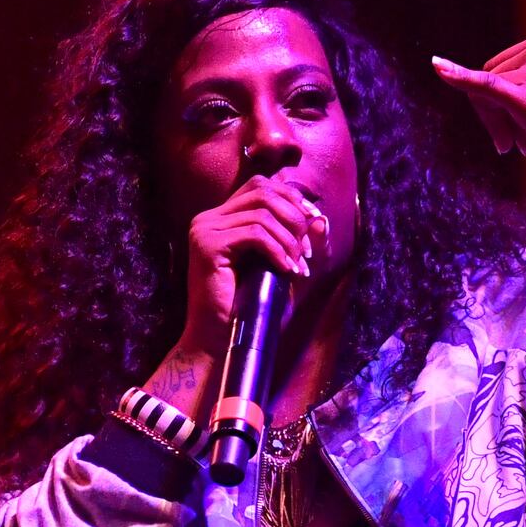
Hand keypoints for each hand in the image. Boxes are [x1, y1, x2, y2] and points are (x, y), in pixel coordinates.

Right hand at [178, 175, 325, 356]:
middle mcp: (208, 218)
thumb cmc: (250, 309)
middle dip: (293, 217)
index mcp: (222, 218)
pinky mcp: (208, 246)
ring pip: (262, 213)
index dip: (292, 199)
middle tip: (306, 251)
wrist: (221, 341)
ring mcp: (204, 230)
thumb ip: (301, 244)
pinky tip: (285, 270)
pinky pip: (255, 234)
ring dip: (289, 239)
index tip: (313, 225)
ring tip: (297, 266)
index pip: (260, 185)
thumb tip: (321, 218)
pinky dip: (277, 250)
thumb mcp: (283, 270)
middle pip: (262, 190)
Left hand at [432, 8, 525, 227]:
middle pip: (487, 80)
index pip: (499, 68)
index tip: (519, 130)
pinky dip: (457, 77)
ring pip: (485, 96)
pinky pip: (483, 86)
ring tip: (519, 148)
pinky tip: (437, 67)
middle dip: (494, 116)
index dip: (498, 102)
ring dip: (496, 127)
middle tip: (517, 146)